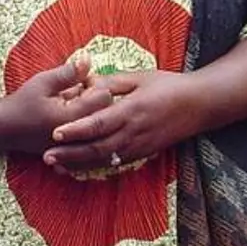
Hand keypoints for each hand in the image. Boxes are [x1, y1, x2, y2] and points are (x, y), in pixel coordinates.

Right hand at [0, 56, 114, 148]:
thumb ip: (68, 72)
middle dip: (96, 99)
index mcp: (72, 117)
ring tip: (73, 106)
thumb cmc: (22, 103)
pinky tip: (74, 121)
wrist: (5, 129)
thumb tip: (89, 58)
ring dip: (93, 113)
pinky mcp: (74, 154)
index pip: (104, 96)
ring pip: (102, 126)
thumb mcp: (43, 82)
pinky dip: (88, 128)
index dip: (95, 83)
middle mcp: (79, 136)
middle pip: (107, 112)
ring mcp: (77, 147)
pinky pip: (93, 138)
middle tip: (76, 92)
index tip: (79, 82)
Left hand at [45, 69, 207, 175]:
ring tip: (57, 166)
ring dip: (80, 164)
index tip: (55, 133)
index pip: (99, 124)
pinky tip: (79, 168)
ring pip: (105, 160)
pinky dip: (96, 166)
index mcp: (131, 110)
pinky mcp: (143, 153)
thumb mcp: (139, 77)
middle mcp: (134, 133)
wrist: (200, 105)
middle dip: (70, 154)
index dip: (76, 130)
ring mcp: (139, 146)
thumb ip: (111, 82)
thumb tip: (85, 83)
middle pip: (97, 148)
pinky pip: (116, 163)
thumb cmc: (168, 86)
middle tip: (47, 157)